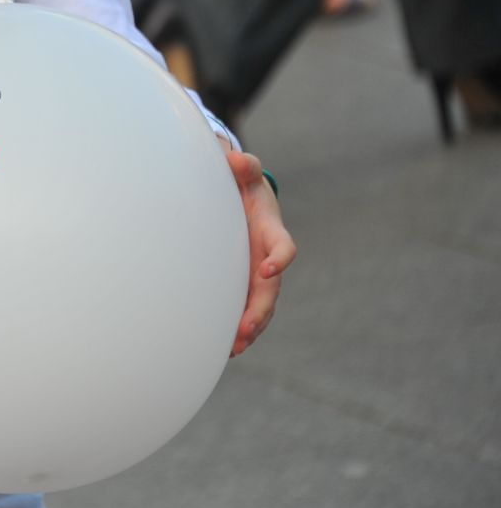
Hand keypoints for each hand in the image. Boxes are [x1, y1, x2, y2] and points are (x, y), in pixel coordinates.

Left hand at [227, 151, 294, 355]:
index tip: (269, 268)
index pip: (284, 246)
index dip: (280, 257)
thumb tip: (234, 160)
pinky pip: (244, 308)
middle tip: (246, 329)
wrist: (239, 197)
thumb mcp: (243, 172)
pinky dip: (237, 327)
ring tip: (234, 347)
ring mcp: (256, 273)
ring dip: (250, 327)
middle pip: (271, 288)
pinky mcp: (243, 283)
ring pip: (260, 305)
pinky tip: (222, 346)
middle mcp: (268, 257)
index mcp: (271, 230)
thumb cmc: (241, 184)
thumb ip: (243, 166)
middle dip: (261, 309)